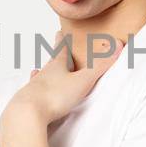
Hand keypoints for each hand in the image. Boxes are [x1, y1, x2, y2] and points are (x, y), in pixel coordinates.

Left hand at [3, 31, 123, 127]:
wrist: (26, 113)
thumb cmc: (54, 96)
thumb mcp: (82, 81)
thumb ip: (100, 66)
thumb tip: (118, 45)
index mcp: (56, 67)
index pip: (60, 52)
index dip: (62, 43)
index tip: (59, 33)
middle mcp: (43, 75)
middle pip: (50, 63)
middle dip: (54, 56)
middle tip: (53, 47)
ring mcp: (33, 88)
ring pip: (38, 78)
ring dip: (42, 74)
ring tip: (37, 70)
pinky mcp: (27, 103)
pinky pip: (32, 94)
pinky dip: (33, 91)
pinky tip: (30, 91)